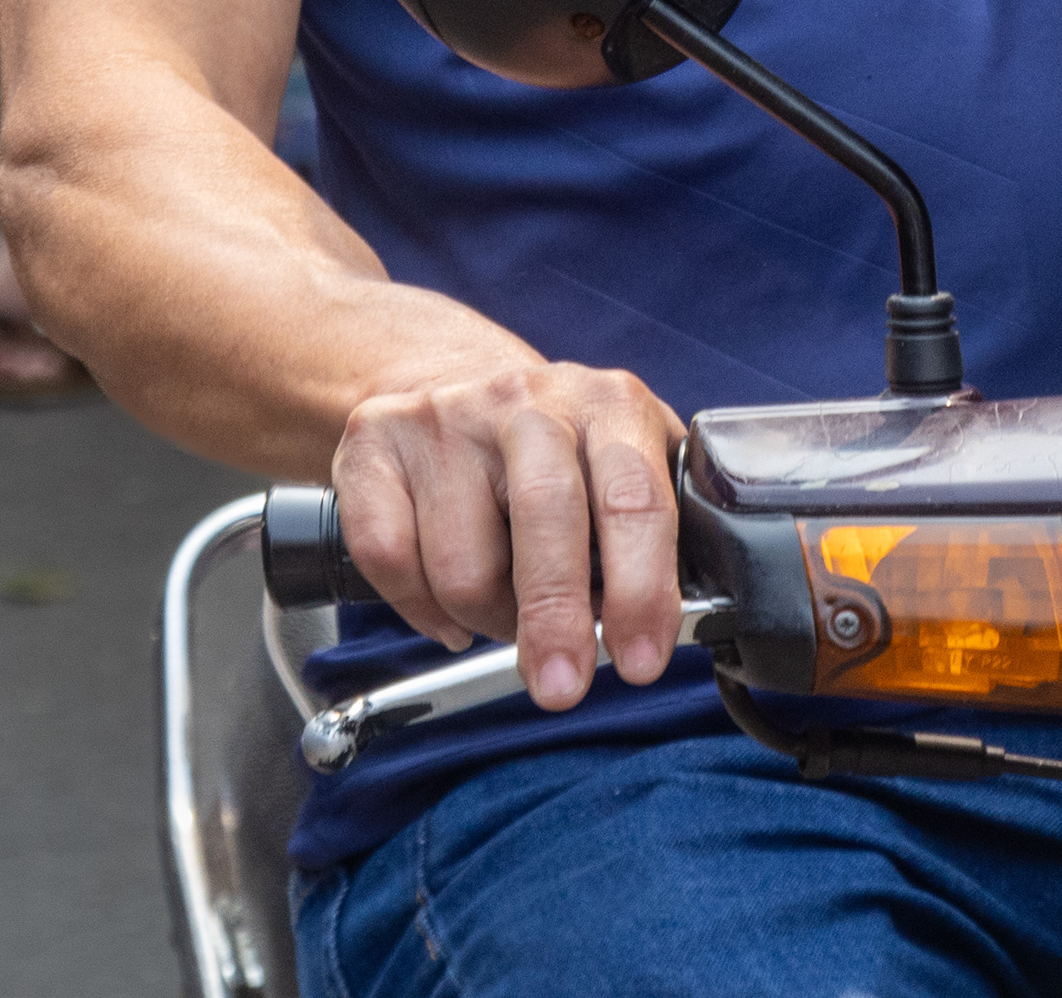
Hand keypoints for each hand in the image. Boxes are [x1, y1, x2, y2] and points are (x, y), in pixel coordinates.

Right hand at [329, 359, 688, 708]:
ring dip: (489, 618)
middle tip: (562, 686)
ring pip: (464, 567)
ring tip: (506, 605)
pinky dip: (420, 609)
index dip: (643, 590)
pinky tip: (446, 601)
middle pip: (546, 523)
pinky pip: (390, 562)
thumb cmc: (555, 445)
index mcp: (609, 404)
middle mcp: (529, 402)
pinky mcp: (374, 444)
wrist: (450, 374)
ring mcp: (447, 418)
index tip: (642, 659)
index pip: (635, 500)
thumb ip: (659, 523)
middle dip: (556, 621)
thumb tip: (687, 618)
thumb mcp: (627, 455)